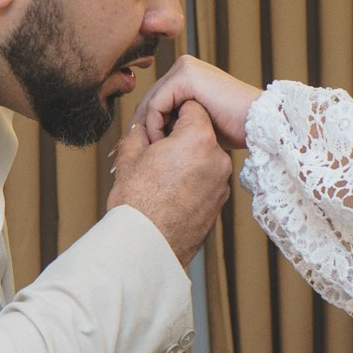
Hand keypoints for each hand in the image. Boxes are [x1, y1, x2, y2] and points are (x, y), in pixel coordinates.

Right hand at [107, 101, 230, 263]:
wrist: (148, 245)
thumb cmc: (138, 203)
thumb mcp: (130, 157)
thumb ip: (139, 135)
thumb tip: (141, 130)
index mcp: (197, 139)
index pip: (192, 106)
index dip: (172, 113)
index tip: (159, 126)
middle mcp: (217, 158)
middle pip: (201, 132)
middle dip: (181, 137)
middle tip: (156, 150)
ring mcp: (222, 182)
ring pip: (205, 156)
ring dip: (187, 159)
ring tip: (161, 174)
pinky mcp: (220, 201)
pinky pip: (207, 178)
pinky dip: (193, 179)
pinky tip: (171, 190)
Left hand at [133, 55, 260, 150]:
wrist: (258, 124)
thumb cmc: (234, 128)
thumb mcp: (197, 124)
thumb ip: (175, 124)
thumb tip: (146, 138)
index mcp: (187, 74)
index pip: (155, 101)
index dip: (144, 127)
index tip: (138, 151)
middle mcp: (184, 66)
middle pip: (149, 100)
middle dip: (140, 129)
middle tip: (132, 154)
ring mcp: (185, 68)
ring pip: (150, 103)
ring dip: (147, 130)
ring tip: (148, 153)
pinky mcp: (185, 76)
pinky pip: (157, 104)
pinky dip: (155, 126)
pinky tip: (161, 144)